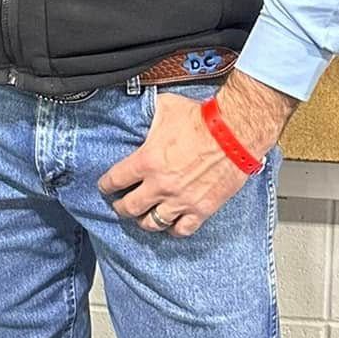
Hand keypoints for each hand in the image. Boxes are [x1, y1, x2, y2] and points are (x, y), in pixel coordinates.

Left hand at [98, 72, 294, 238]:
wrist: (234, 133)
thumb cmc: (200, 118)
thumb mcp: (165, 108)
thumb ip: (148, 115)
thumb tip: (139, 110)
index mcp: (147, 161)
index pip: (115, 180)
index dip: (105, 185)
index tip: (104, 187)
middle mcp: (160, 185)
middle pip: (129, 207)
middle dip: (120, 207)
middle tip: (119, 205)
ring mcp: (181, 200)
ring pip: (152, 223)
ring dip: (144, 221)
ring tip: (142, 217)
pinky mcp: (201, 209)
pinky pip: (182, 229)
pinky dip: (173, 229)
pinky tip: (170, 224)